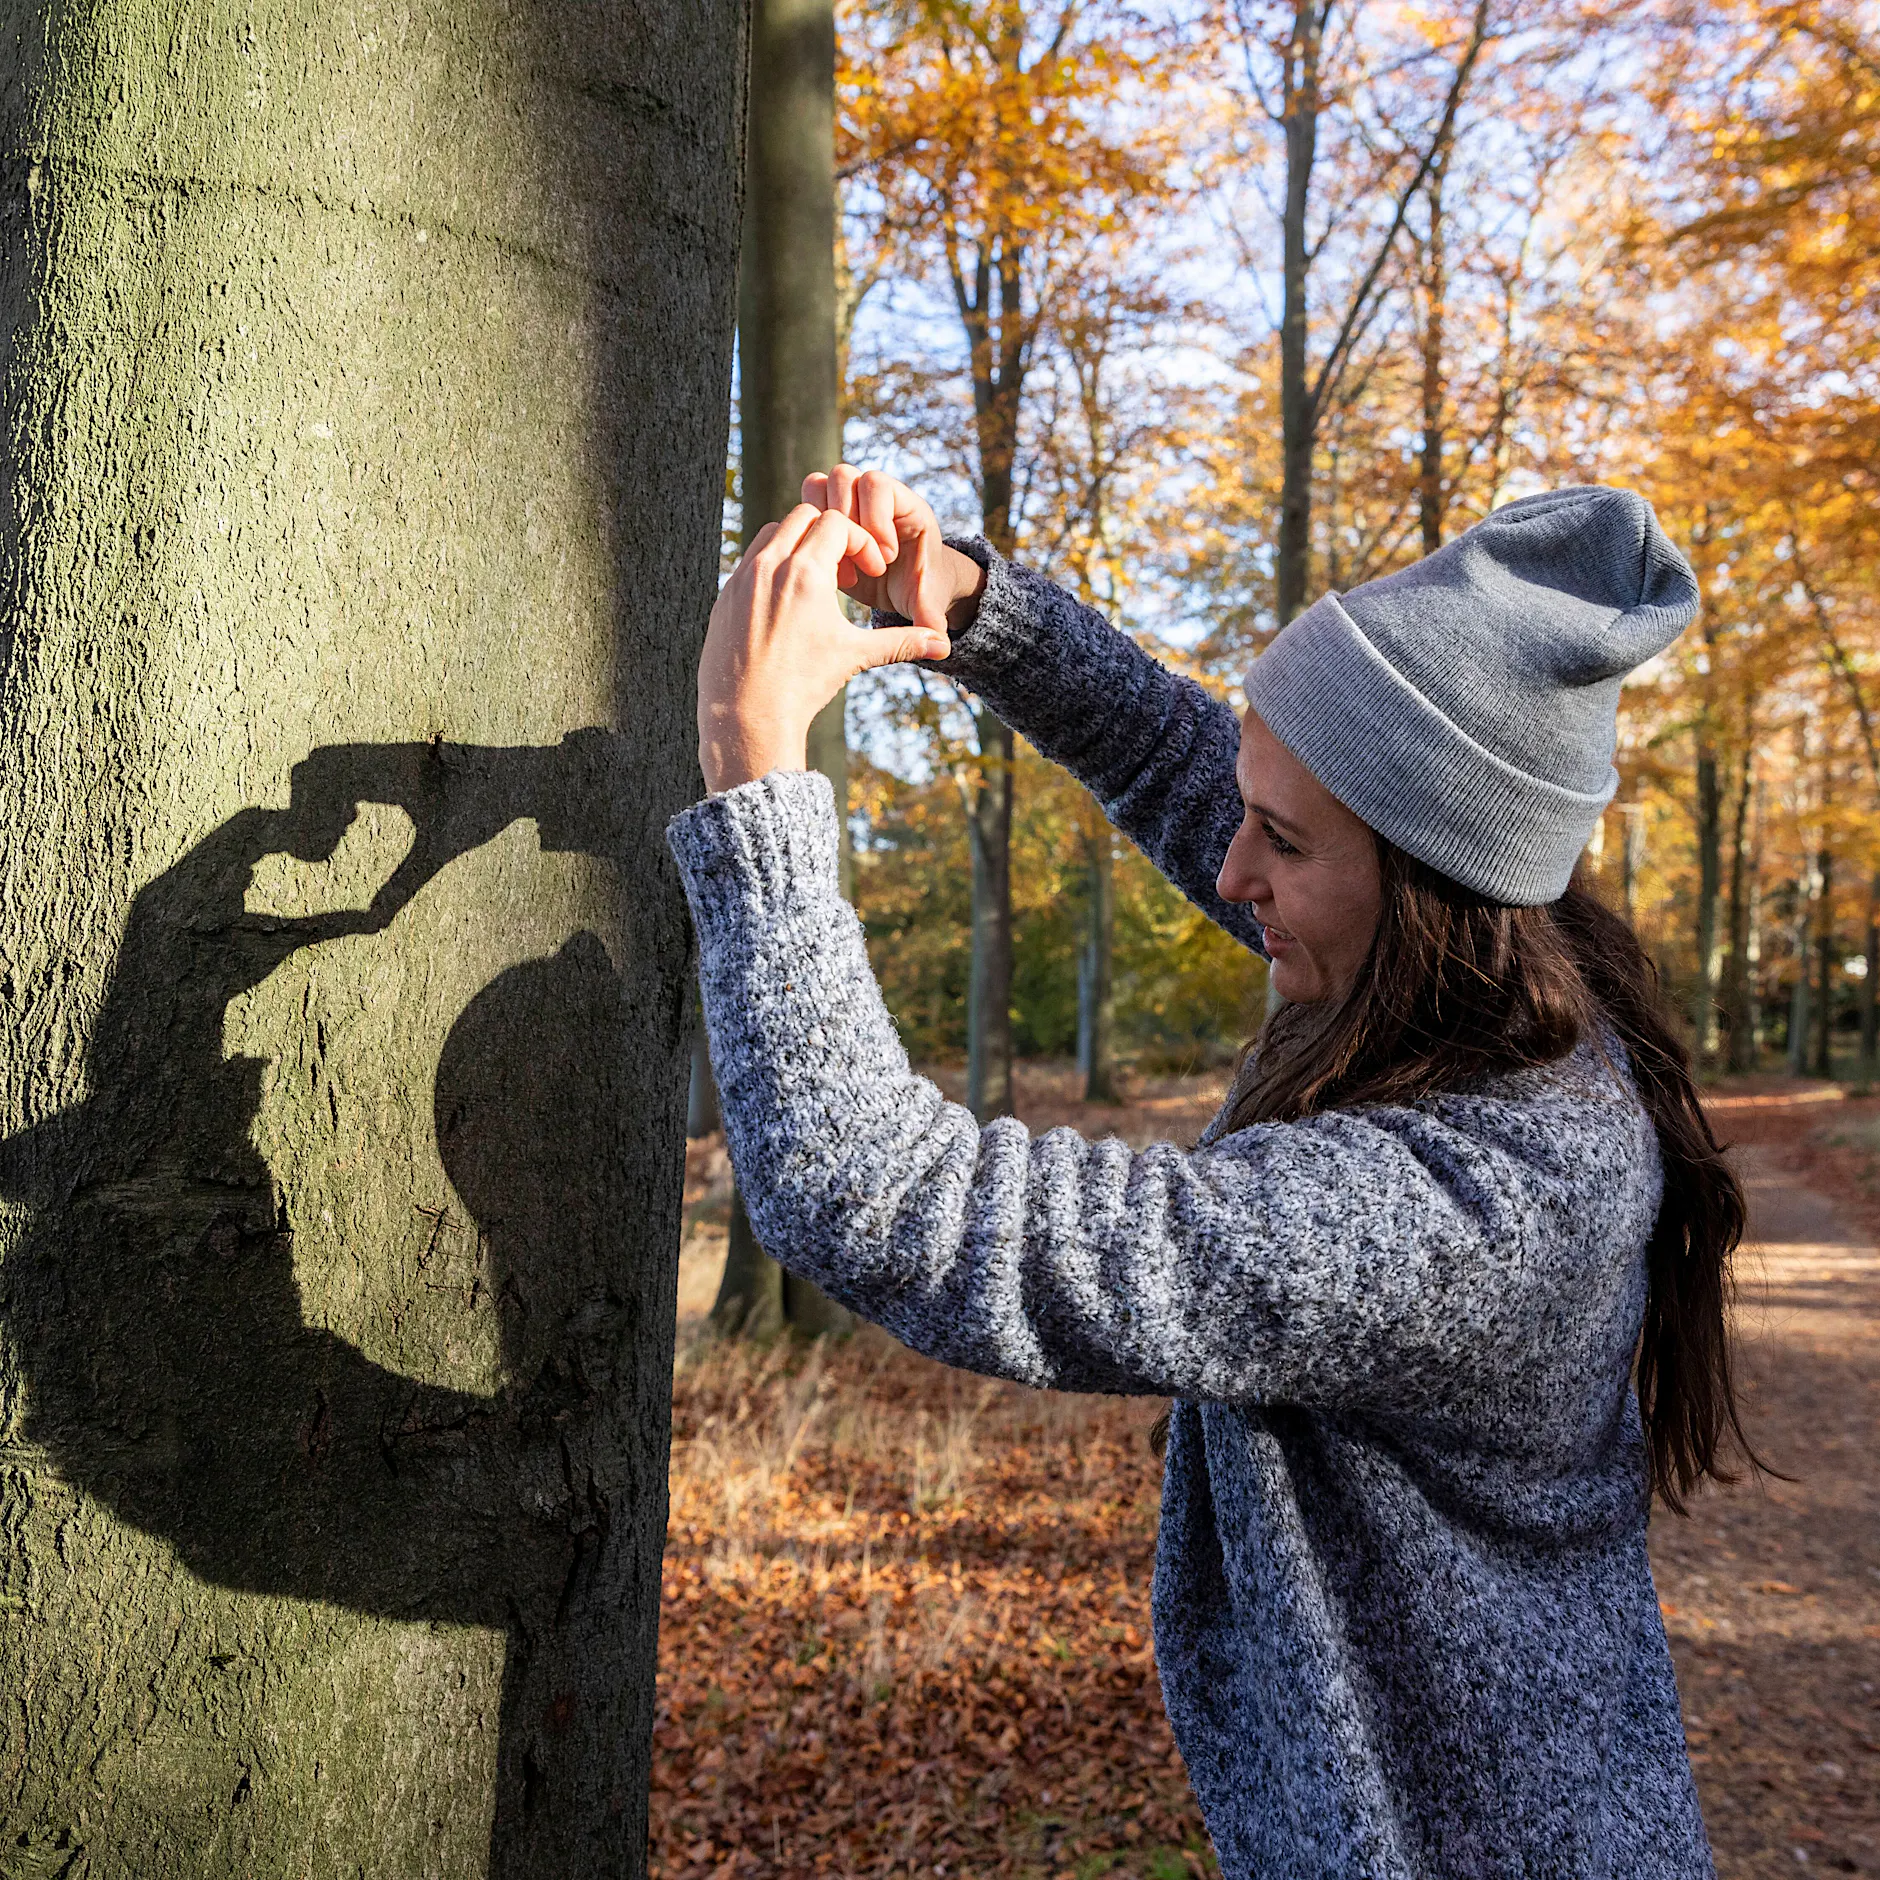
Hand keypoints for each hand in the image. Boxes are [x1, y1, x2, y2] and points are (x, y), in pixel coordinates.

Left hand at [698, 505, 953, 792]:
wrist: (747, 717)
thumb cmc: (802, 686)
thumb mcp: (855, 657)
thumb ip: (901, 642)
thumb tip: (943, 646)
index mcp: (806, 573)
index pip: (837, 523)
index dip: (860, 541)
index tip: (868, 572)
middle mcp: (770, 566)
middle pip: (804, 516)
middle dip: (830, 534)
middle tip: (845, 570)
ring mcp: (743, 578)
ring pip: (773, 532)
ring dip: (798, 543)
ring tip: (816, 582)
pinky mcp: (726, 594)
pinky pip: (751, 559)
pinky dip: (773, 565)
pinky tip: (788, 602)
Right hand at [800, 464, 985, 634]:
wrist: (909, 590)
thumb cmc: (922, 590)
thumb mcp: (926, 602)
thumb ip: (930, 616)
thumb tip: (941, 645)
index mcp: (905, 506)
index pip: (877, 485)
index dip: (875, 519)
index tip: (885, 559)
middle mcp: (876, 498)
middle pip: (843, 476)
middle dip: (844, 520)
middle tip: (859, 561)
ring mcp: (850, 505)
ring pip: (818, 486)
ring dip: (821, 525)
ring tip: (841, 567)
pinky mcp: (829, 520)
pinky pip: (807, 509)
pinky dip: (810, 538)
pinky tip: (828, 574)